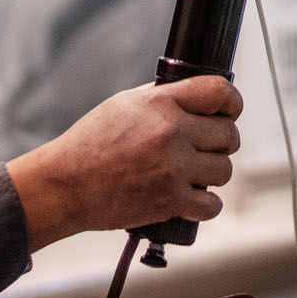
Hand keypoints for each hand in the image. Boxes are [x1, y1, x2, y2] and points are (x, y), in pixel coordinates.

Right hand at [3, 76, 242, 246]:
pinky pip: (212, 204)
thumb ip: (164, 98)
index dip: (232, 102)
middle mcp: (171, 133)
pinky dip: (205, 204)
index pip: (220, 93)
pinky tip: (192, 198)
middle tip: (204, 148)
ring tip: (192, 172)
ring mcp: (173, 169)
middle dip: (221, 141)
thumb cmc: (91, 143)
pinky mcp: (170, 201)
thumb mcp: (125, 105)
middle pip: (229, 135)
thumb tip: (196, 98)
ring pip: (225, 170)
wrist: (64, 185)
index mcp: (161, 103)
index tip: (229, 110)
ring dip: (213, 173)